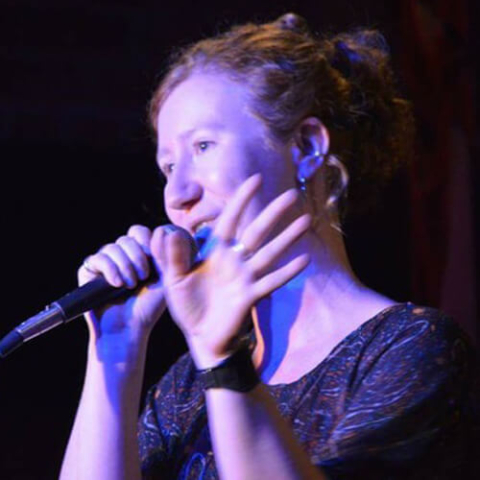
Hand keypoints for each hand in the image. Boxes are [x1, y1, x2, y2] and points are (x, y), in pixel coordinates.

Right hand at [78, 225, 170, 345]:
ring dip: (125, 266)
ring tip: (131, 285)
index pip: (140, 232)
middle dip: (138, 256)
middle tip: (144, 276)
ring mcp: (105, 262)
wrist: (128, 328)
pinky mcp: (89, 271)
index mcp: (140, 254)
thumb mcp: (164, 278)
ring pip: (113, 248)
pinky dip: (110, 269)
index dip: (147, 241)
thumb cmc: (148, 307)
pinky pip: (98, 259)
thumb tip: (165, 231)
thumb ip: (166, 254)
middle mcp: (121, 255)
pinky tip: (117, 283)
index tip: (154, 258)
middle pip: (127, 238)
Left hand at [155, 174, 310, 367]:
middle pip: (257, 232)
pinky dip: (287, 272)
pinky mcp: (251, 296)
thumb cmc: (187, 303)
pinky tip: (304, 260)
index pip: (229, 219)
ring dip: (287, 237)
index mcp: (215, 251)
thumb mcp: (173, 277)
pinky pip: (271, 281)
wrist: (199, 335)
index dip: (241, 200)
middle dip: (273, 213)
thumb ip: (170, 255)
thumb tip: (165, 230)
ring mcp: (245, 277)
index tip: (255, 180)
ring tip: (306, 220)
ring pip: (269, 253)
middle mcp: (234, 259)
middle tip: (292, 195)